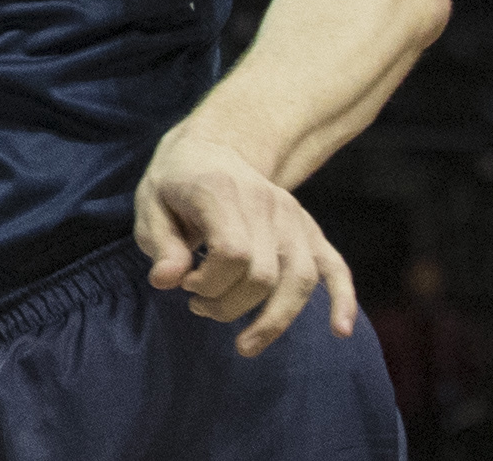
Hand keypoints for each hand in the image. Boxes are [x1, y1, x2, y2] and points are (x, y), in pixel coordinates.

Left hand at [134, 128, 356, 357]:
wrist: (213, 149)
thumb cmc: (177, 183)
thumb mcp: (151, 204)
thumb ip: (160, 244)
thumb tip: (166, 282)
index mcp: (223, 193)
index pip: (232, 252)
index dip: (207, 282)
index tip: (185, 283)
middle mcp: (266, 203)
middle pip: (263, 275)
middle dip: (226, 305)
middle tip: (197, 303)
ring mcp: (292, 217)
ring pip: (299, 280)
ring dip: (272, 320)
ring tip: (244, 344)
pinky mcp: (308, 230)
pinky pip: (335, 267)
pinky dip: (342, 300)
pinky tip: (340, 332)